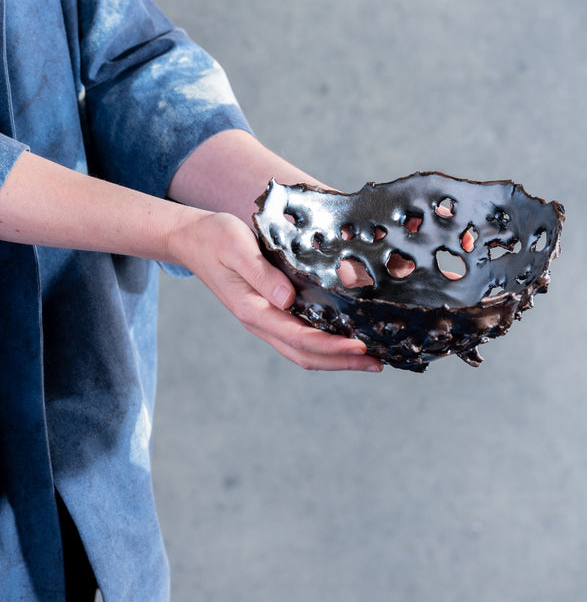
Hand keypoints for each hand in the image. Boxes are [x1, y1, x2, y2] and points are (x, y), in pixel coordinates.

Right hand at [169, 211, 382, 371]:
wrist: (193, 239)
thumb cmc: (216, 238)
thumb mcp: (237, 248)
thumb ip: (262, 273)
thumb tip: (288, 299)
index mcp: (253, 310)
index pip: (299, 337)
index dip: (331, 345)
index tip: (360, 346)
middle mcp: (261, 322)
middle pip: (306, 354)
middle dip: (343, 362)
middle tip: (378, 362)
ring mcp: (266, 321)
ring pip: (304, 352)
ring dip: (337, 358)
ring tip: (369, 359)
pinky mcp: (271, 313)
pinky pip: (300, 338)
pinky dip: (325, 345)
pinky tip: (346, 340)